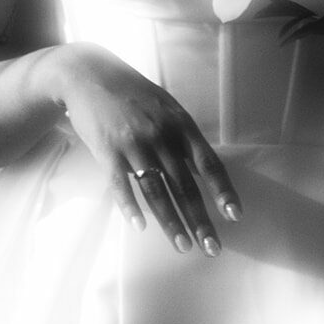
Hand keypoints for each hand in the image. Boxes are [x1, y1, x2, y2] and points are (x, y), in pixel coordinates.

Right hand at [55, 43, 240, 255]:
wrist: (88, 74)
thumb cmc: (133, 93)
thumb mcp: (167, 106)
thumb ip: (184, 136)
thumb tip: (204, 168)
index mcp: (181, 125)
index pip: (209, 163)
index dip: (223, 191)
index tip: (235, 215)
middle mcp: (161, 136)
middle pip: (185, 185)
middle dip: (201, 220)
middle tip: (213, 248)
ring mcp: (133, 144)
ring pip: (156, 191)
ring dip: (171, 222)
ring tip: (183, 246)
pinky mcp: (107, 151)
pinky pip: (121, 185)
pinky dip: (131, 207)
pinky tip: (141, 227)